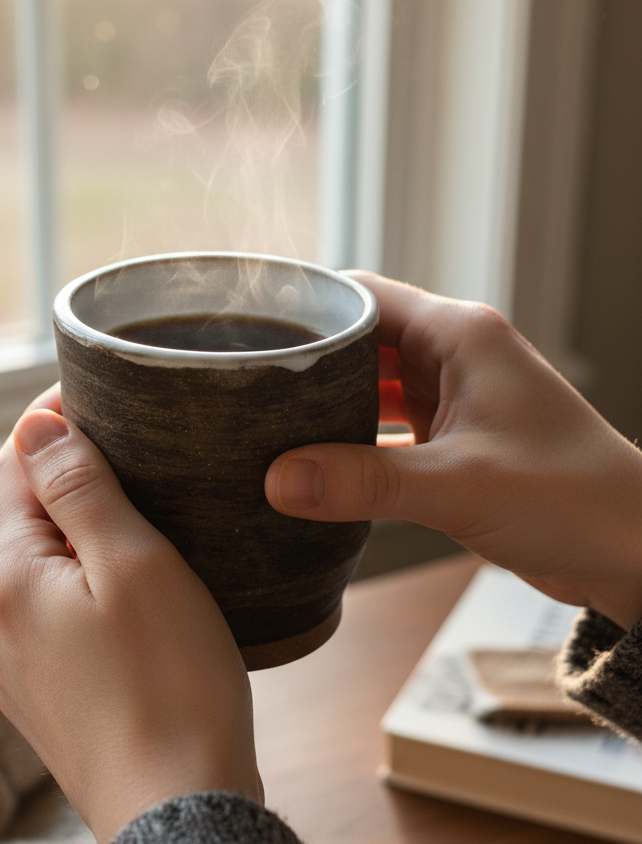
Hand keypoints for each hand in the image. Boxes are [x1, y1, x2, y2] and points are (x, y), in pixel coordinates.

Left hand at [0, 386, 261, 843]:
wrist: (180, 815)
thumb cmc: (172, 684)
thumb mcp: (135, 563)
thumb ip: (80, 488)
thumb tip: (36, 425)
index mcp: (9, 578)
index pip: (12, 467)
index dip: (52, 422)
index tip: (102, 392)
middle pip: (24, 518)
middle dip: (72, 477)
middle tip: (141, 449)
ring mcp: (19, 668)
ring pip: (44, 570)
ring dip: (84, 536)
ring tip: (150, 518)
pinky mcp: (50, 700)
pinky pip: (60, 619)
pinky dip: (91, 589)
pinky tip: (140, 595)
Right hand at [265, 274, 641, 630]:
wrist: (635, 549)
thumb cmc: (573, 499)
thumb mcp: (459, 486)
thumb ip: (365, 482)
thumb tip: (277, 479)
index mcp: (460, 335)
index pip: (362, 294)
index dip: (305, 306)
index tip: (247, 330)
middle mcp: (455, 355)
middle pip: (359, 340)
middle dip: (306, 364)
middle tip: (240, 389)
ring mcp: (456, 397)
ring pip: (370, 387)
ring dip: (328, 407)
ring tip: (263, 429)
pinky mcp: (456, 440)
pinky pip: (388, 428)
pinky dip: (354, 443)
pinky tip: (315, 467)